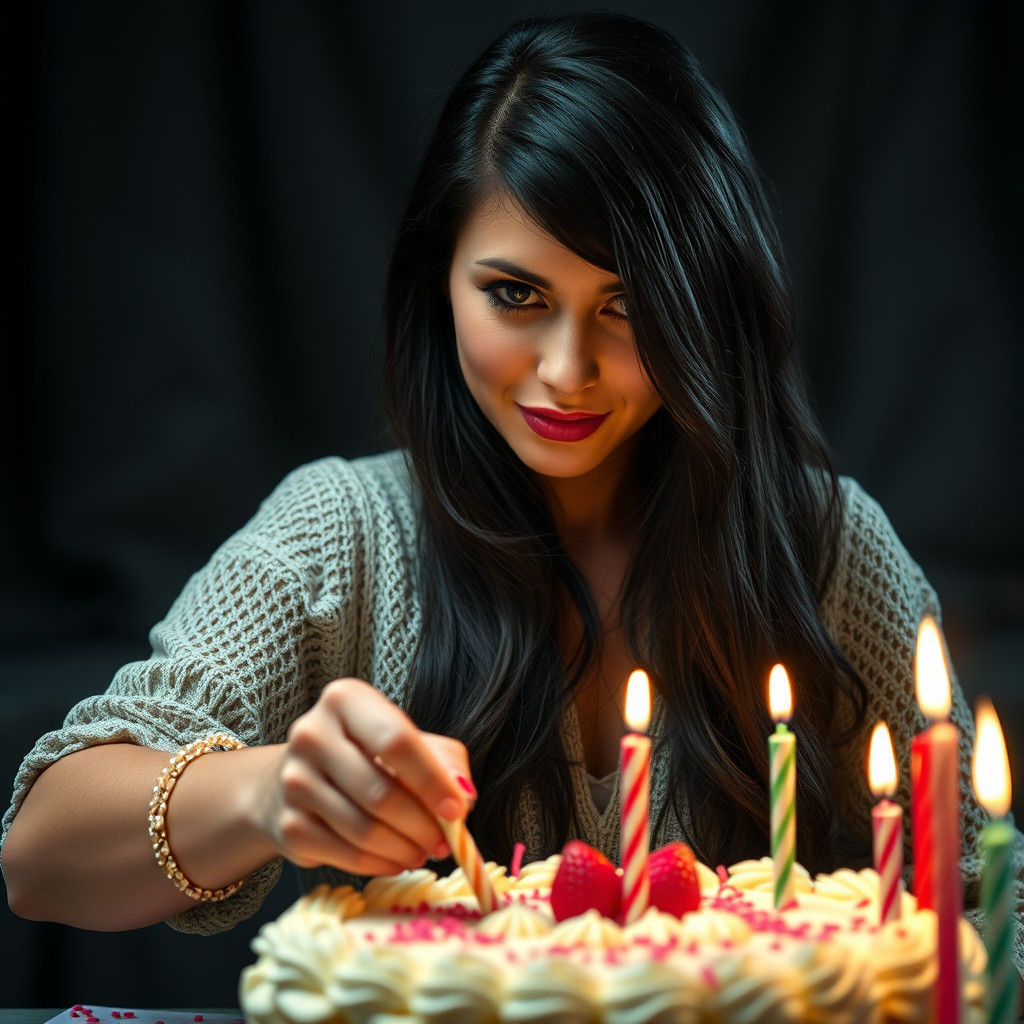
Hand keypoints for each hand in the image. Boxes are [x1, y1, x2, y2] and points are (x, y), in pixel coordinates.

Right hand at [257, 678, 473, 875]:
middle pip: (380, 792)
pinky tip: (396, 859)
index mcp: (345, 700)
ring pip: (364, 829)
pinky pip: (346, 855)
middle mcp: (311, 734)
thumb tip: (462, 795)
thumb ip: (445, 761)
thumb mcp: (409, 740)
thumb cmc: (366, 754)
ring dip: (405, 849)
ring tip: (424, 851)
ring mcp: (293, 781)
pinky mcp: (287, 826)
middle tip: (444, 842)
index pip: (396, 740)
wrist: (300, 778)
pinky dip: (380, 864)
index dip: (431, 780)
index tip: (456, 810)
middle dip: (422, 825)